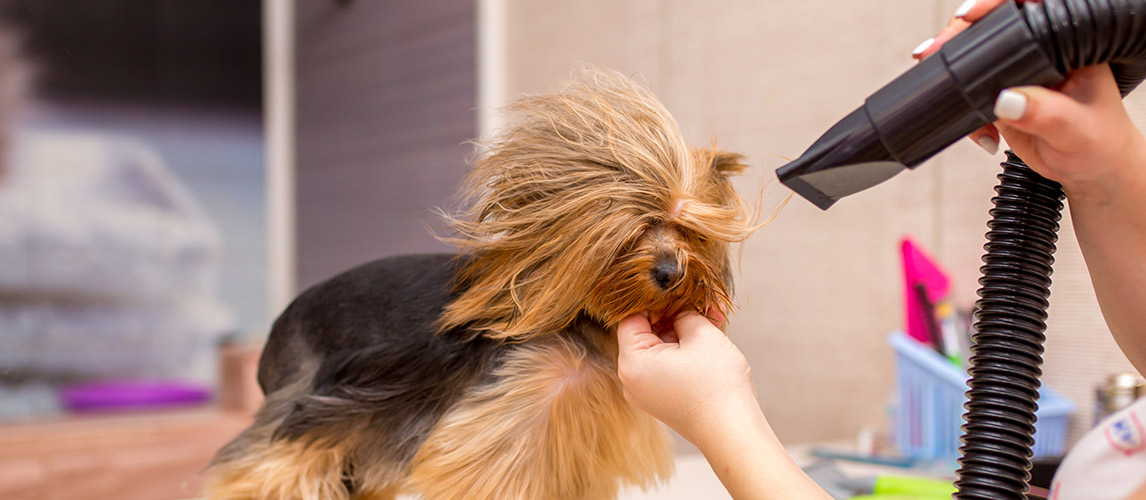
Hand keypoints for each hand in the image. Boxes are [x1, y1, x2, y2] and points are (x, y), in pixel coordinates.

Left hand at [616, 308, 757, 444]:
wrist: (733, 431)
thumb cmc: (716, 383)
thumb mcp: (701, 333)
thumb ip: (683, 313)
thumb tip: (678, 309)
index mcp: (631, 361)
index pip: (631, 317)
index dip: (654, 300)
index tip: (676, 292)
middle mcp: (630, 379)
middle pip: (645, 333)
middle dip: (674, 316)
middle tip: (701, 302)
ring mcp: (645, 392)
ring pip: (659, 349)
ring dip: (683, 332)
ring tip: (711, 318)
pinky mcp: (661, 399)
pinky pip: (666, 366)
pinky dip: (683, 351)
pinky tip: (708, 337)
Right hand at [914, 0, 1145, 202]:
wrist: (1088, 169)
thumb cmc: (1099, 144)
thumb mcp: (1076, 129)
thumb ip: (1045, 113)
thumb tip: (1006, 99)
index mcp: (1067, 45)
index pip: (1030, 14)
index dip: (995, 8)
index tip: (968, 16)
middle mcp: (1040, 53)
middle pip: (990, 30)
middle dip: (957, 37)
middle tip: (933, 51)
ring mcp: (1017, 75)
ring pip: (971, 60)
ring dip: (950, 74)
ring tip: (942, 89)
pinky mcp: (1000, 96)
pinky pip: (968, 94)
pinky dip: (962, 110)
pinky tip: (982, 133)